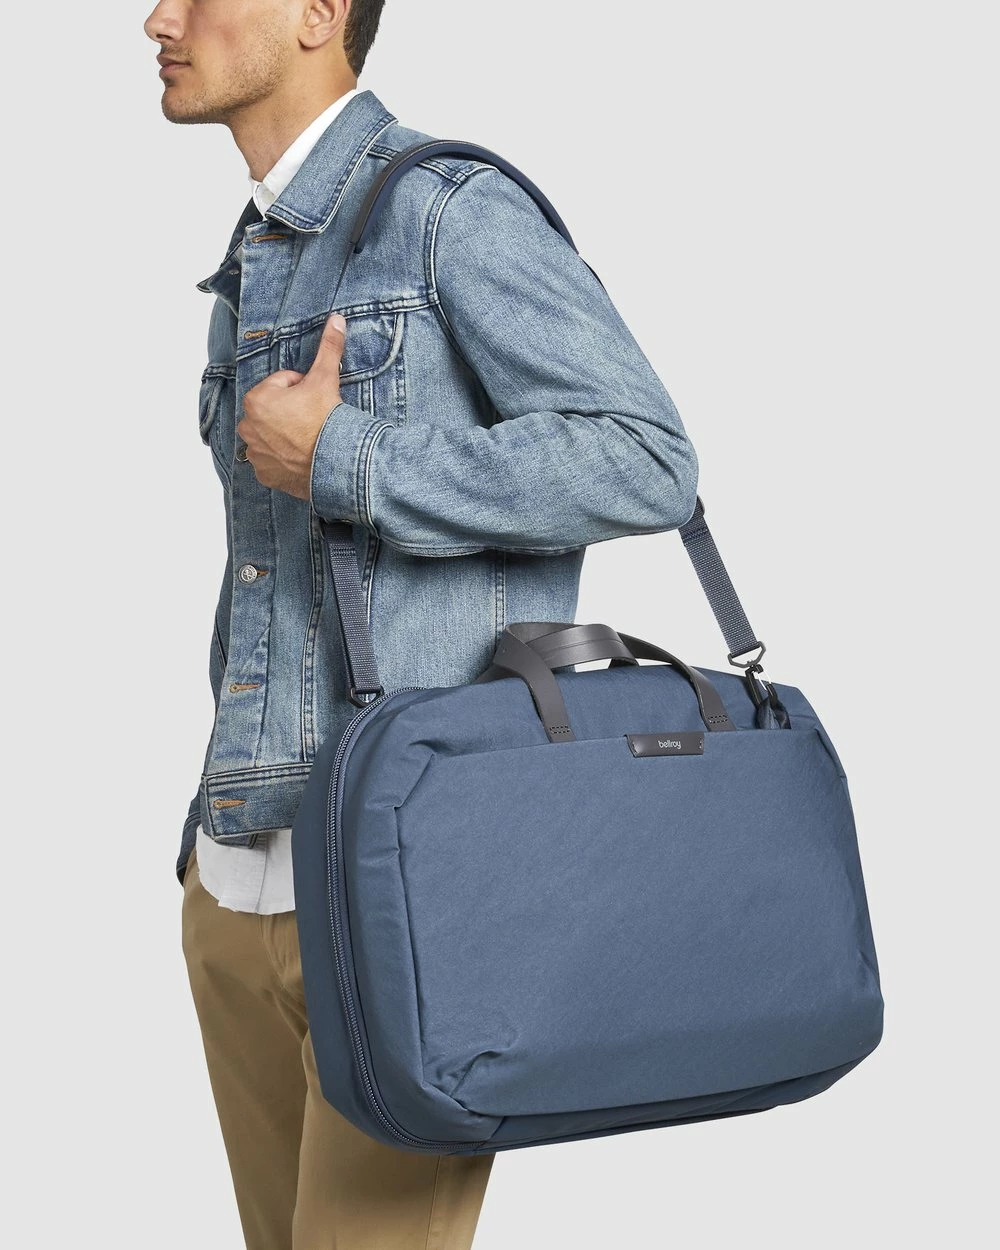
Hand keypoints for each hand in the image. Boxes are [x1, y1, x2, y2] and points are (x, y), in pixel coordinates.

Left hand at [236, 312, 345, 499]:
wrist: (335, 463)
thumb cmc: (325, 421)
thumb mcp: (325, 379)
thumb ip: (328, 348)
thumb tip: (336, 319)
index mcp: (256, 400)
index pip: (281, 385)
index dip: (301, 389)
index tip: (313, 400)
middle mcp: (248, 427)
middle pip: (274, 410)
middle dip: (290, 411)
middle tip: (313, 419)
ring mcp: (255, 453)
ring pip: (272, 434)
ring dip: (286, 434)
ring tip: (308, 438)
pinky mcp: (264, 473)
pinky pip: (272, 460)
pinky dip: (283, 457)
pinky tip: (301, 456)